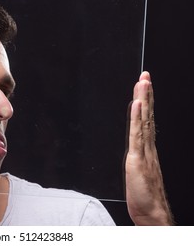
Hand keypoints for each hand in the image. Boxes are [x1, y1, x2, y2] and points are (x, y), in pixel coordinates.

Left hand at [124, 71, 173, 224]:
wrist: (152, 214)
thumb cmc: (146, 195)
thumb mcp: (139, 170)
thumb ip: (139, 154)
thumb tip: (137, 142)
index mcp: (147, 148)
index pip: (146, 119)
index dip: (145, 102)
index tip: (144, 85)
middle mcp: (148, 146)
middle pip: (147, 115)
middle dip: (146, 94)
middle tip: (145, 75)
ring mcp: (144, 151)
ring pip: (144, 121)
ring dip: (143, 100)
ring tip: (143, 81)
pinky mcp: (138, 159)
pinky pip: (137, 135)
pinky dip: (138, 118)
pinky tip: (137, 105)